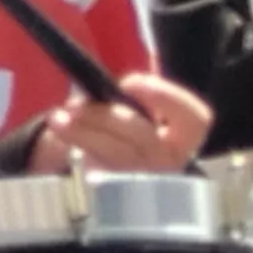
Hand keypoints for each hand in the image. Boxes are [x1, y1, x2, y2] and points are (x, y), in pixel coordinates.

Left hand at [28, 73, 213, 173]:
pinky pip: (97, 168)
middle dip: (106, 116)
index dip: (166, 98)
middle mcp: (170, 160)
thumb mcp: (145, 106)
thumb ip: (145, 89)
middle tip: (75, 103)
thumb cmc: (136, 126)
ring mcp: (144, 179)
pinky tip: (63, 134)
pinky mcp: (118, 189)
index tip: (129, 82)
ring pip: (115, 155)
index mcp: (186, 134)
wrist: (122, 166)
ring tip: (58, 118)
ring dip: (83, 132)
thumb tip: (139, 63)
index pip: (195, 119)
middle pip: (142, 136)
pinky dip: (80, 147)